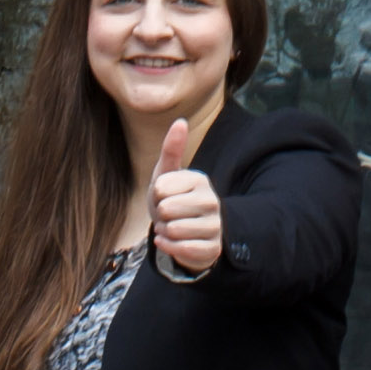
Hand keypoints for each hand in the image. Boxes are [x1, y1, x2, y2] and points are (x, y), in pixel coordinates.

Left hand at [148, 118, 221, 276]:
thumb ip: (172, 149)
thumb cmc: (172, 200)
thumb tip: (181, 121)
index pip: (160, 187)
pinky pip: (181, 248)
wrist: (184, 234)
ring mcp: (215, 226)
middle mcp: (212, 201)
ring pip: (174, 229)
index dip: (155, 195)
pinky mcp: (212, 248)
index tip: (165, 196)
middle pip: (167, 209)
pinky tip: (172, 241)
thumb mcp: (166, 175)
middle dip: (159, 215)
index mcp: (200, 180)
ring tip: (172, 227)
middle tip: (169, 215)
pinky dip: (169, 246)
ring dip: (164, 231)